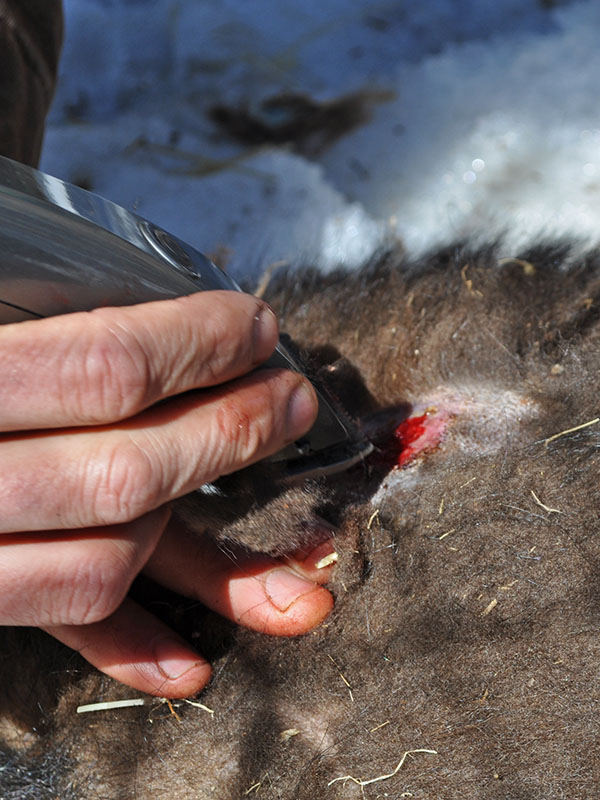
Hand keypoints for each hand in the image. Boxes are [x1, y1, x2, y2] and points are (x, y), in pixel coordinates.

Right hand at [0, 291, 334, 695]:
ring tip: (285, 510)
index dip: (196, 343)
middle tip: (290, 398)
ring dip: (211, 548)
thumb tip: (153, 304)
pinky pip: (48, 625)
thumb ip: (40, 324)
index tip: (254, 324)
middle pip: (125, 469)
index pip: (102, 367)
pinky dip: (123, 647)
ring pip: (102, 560)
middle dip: (229, 430)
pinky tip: (190, 663)